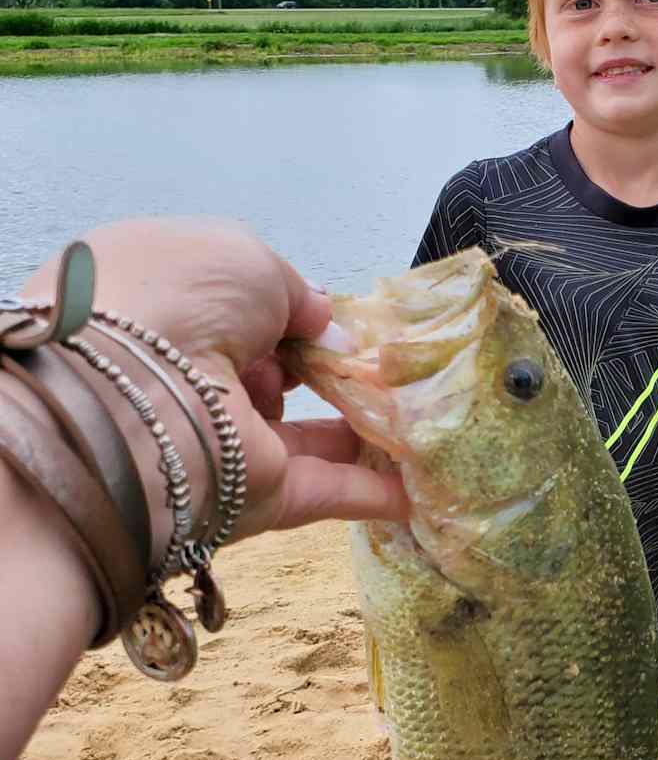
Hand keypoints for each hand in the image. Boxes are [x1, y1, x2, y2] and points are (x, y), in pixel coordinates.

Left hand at [25, 219, 406, 545]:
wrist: (128, 395)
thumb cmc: (176, 299)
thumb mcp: (243, 260)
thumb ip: (293, 292)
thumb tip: (325, 330)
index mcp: (169, 308)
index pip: (241, 316)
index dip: (291, 315)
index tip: (339, 320)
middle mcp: (190, 377)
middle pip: (276, 378)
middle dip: (332, 373)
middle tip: (391, 365)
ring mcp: (222, 442)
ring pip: (307, 438)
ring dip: (364, 429)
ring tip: (427, 417)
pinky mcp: (253, 498)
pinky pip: (327, 491)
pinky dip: (374, 490)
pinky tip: (422, 488)